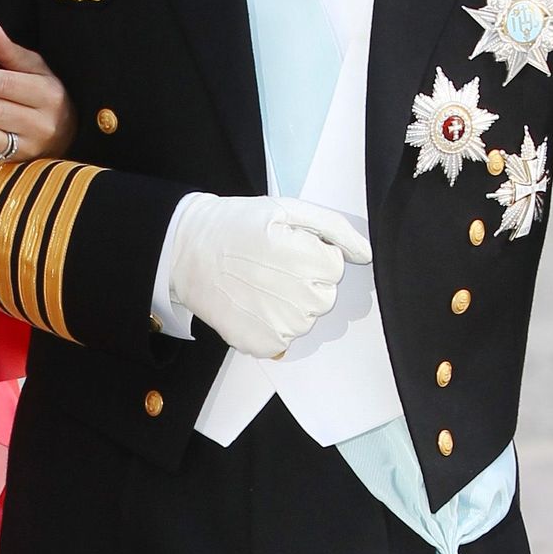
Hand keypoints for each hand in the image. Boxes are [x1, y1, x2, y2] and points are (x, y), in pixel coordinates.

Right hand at [166, 193, 371, 357]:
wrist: (187, 251)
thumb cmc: (236, 226)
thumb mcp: (287, 209)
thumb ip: (334, 229)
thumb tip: (365, 254)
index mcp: (310, 262)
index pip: (335, 268)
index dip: (312, 257)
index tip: (286, 250)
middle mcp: (300, 299)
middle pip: (325, 298)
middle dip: (305, 283)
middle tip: (271, 268)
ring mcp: (282, 326)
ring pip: (306, 321)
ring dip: (289, 306)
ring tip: (258, 286)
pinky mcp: (263, 344)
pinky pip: (284, 341)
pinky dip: (271, 327)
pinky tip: (251, 305)